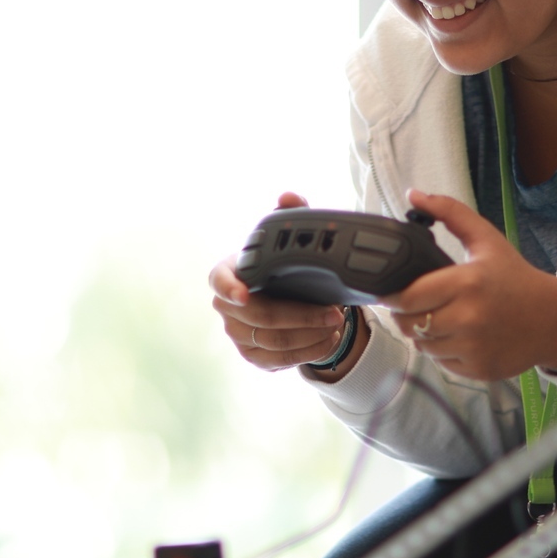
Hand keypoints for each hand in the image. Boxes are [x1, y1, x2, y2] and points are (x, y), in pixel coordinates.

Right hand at [209, 192, 364, 374]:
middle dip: (299, 315)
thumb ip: (290, 214)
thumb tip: (289, 196)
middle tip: (333, 311)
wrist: (286, 297)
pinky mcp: (253, 356)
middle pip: (259, 315)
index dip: (229, 288)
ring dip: (310, 335)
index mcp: (227, 272)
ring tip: (337, 323)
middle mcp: (226, 307)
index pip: (219, 281)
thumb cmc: (281, 264)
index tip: (244, 294)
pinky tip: (328, 340)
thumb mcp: (288, 238)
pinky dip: (308, 352)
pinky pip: (280, 360)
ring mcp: (237, 334)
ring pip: (274, 341)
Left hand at [384, 189, 556, 380]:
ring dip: (424, 334)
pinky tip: (458, 336)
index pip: (407, 297)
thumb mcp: (487, 240)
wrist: (554, 319)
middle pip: (409, 324)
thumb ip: (450, 212)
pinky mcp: (477, 369)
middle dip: (406, 315)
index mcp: (467, 282)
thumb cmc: (516, 278)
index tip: (393, 291)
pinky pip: (441, 362)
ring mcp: (473, 347)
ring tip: (442, 318)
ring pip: (422, 346)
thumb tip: (413, 194)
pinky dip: (443, 351)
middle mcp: (468, 318)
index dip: (393, 296)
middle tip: (417, 305)